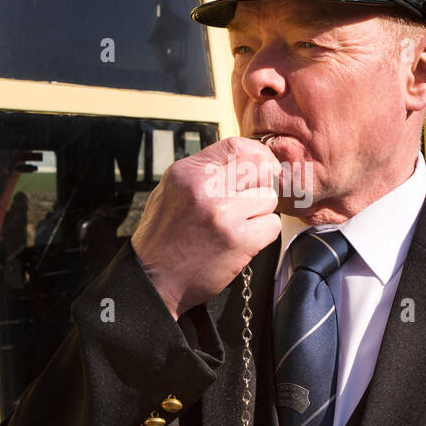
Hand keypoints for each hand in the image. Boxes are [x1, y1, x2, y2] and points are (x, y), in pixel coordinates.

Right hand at [131, 137, 281, 318]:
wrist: (154, 280)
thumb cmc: (163, 238)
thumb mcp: (172, 191)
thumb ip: (204, 173)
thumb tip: (243, 160)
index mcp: (187, 172)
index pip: (235, 145)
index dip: (256, 154)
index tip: (262, 166)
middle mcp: (205, 187)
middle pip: (259, 167)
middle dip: (261, 183)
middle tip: (251, 200)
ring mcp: (223, 213)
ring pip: (268, 198)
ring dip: (259, 213)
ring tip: (238, 226)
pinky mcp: (238, 239)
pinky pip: (271, 225)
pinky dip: (262, 234)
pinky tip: (242, 241)